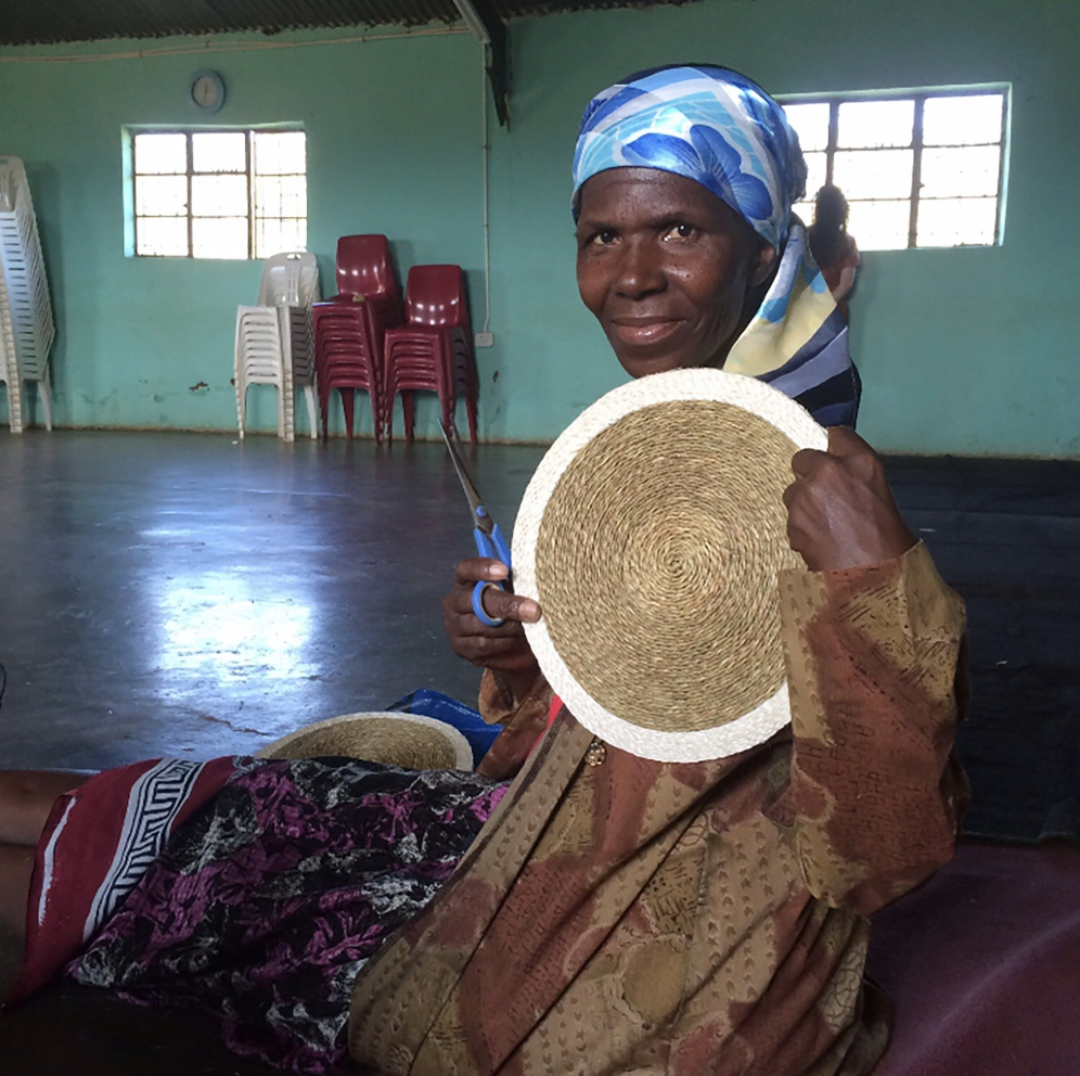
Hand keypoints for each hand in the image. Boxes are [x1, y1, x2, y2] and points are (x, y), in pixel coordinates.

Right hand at [443, 557, 542, 702]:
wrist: (511, 647)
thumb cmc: (511, 611)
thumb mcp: (513, 592)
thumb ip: (514, 582)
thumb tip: (533, 577)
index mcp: (465, 582)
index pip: (466, 569)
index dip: (482, 569)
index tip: (504, 570)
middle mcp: (455, 602)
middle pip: (476, 600)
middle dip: (507, 605)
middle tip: (534, 610)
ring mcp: (455, 626)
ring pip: (483, 625)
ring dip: (511, 627)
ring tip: (530, 626)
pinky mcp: (460, 648)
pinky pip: (484, 644)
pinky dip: (505, 642)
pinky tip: (516, 639)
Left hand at [783, 427, 915, 571]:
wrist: (874, 576)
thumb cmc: (888, 539)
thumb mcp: (880, 494)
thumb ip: (854, 477)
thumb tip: (836, 474)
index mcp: (861, 462)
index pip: (837, 435)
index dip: (833, 449)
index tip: (832, 459)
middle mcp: (830, 470)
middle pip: (803, 458)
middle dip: (809, 475)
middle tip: (823, 497)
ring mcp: (807, 493)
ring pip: (792, 490)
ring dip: (802, 504)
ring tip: (825, 526)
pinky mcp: (793, 518)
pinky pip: (791, 517)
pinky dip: (801, 528)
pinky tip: (820, 542)